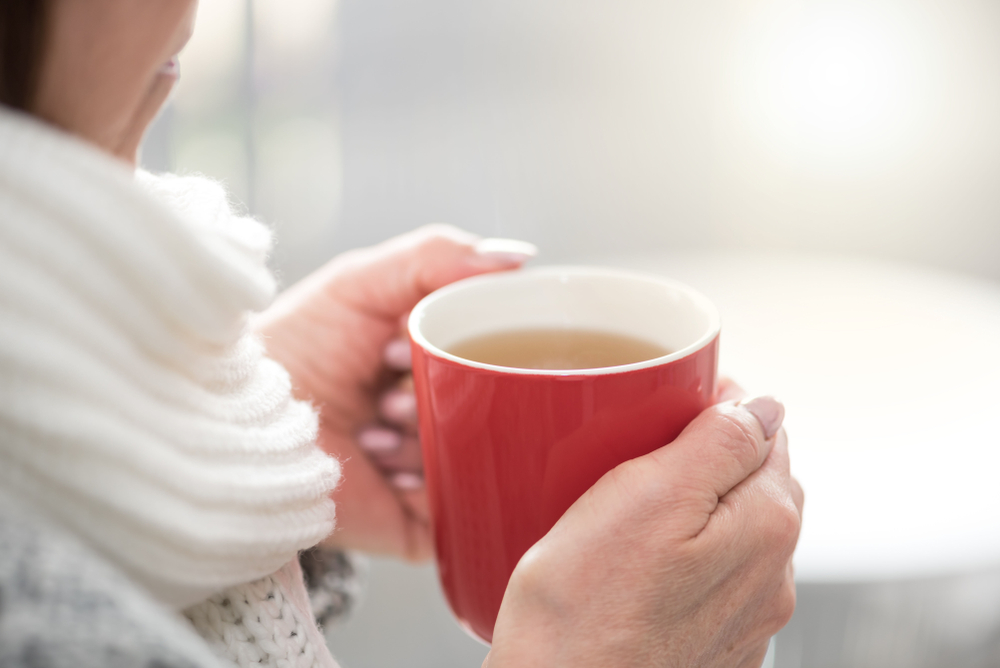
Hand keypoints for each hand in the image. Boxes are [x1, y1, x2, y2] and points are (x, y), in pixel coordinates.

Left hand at [255, 225, 535, 560]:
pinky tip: (386, 468)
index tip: (410, 339)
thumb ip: (436, 258)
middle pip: (493, 400)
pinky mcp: (425, 520)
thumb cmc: (291, 351)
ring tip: (375, 432)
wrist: (237, 429)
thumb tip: (518, 259)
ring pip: (481, 450)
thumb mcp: (360, 282)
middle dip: (447, 391)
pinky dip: (435, 482)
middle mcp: (438, 412)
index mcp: (432, 358)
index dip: (467, 340)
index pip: (493, 345)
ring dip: (427, 436)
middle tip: (392, 390)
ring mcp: (435, 467)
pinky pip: (469, 503)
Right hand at [486, 380, 802, 667]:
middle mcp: (771, 578)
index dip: (716, 409)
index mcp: (766, 526)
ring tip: (636, 504)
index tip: (665, 408)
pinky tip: (640, 562)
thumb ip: (719, 443)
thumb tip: (763, 406)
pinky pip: (713, 576)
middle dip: (713, 455)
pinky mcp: (714, 647)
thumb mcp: (647, 493)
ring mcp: (745, 619)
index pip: (766, 433)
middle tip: (643, 449)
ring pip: (735, 530)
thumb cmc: (585, 605)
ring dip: (701, 505)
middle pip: (756, 482)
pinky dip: (688, 553)